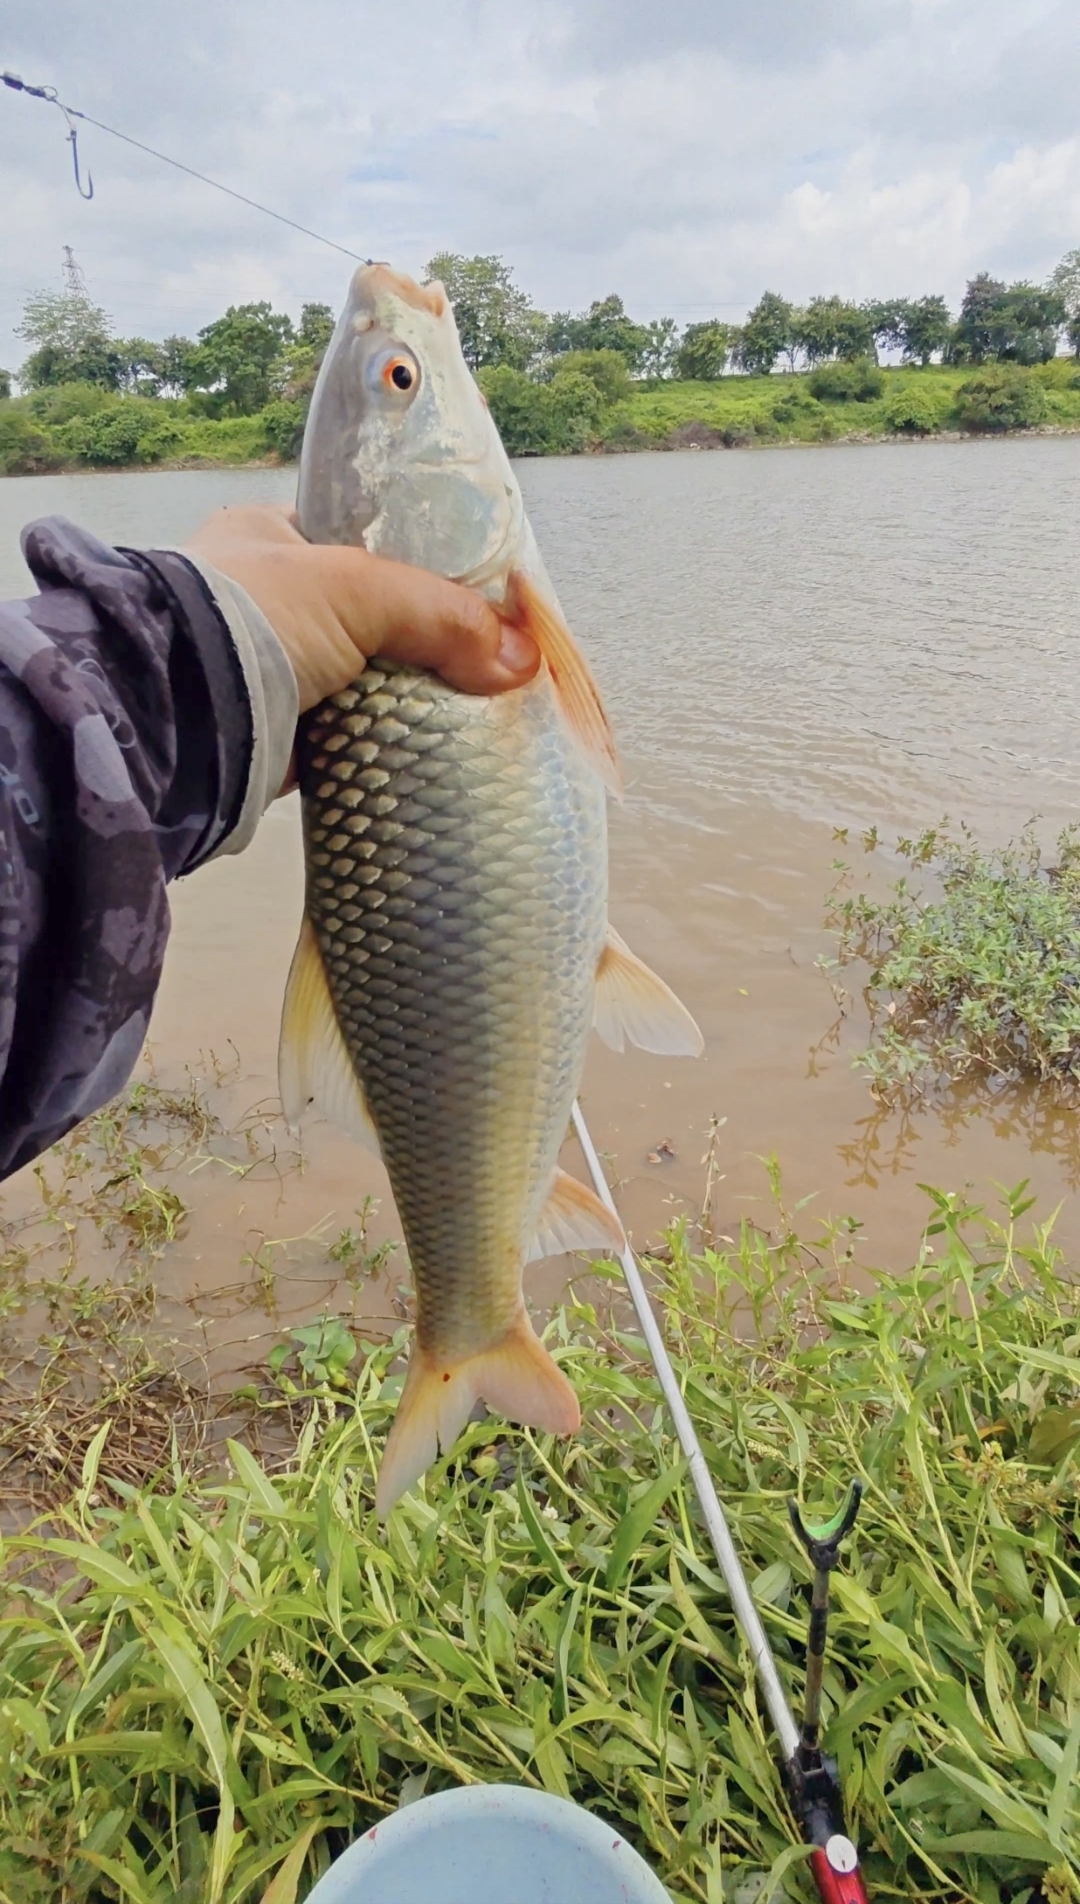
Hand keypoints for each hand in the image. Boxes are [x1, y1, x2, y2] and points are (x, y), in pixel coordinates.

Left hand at [184, 504, 538, 712]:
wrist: (177, 715)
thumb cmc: (253, 618)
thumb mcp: (359, 590)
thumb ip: (445, 614)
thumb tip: (522, 660)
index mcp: (272, 534)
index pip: (368, 540)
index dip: (427, 565)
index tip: (478, 597)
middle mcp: (268, 596)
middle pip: (376, 615)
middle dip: (424, 640)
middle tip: (485, 660)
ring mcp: (271, 666)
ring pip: (367, 676)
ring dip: (409, 695)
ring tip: (473, 705)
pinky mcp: (279, 730)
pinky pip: (351, 730)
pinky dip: (384, 738)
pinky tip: (429, 743)